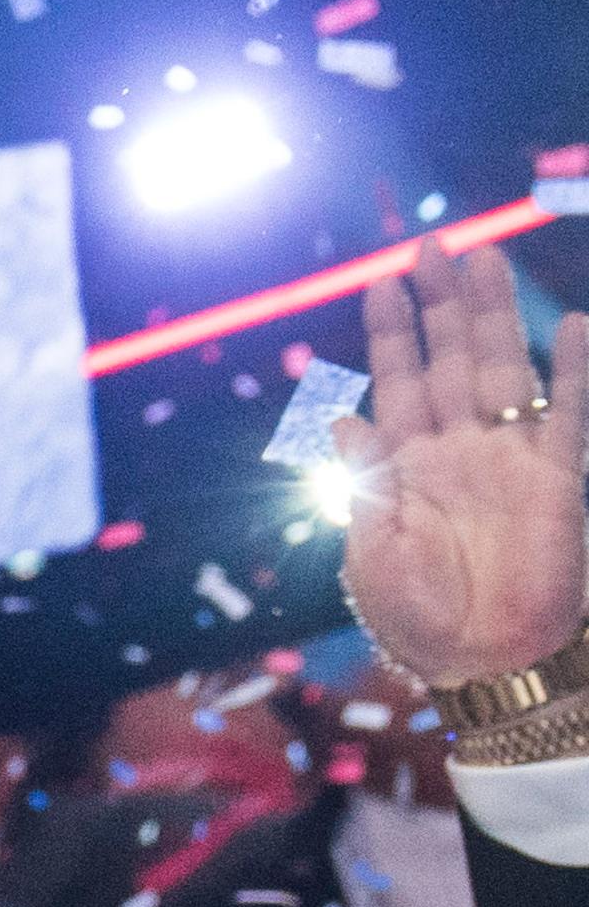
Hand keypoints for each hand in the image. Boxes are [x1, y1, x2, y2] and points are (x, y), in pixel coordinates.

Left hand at [333, 238, 588, 687]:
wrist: (482, 662)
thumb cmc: (418, 618)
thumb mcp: (371, 551)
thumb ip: (365, 482)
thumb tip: (341, 420)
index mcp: (405, 466)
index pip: (395, 383)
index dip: (390, 333)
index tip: (381, 282)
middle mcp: (457, 449)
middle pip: (449, 359)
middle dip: (441, 304)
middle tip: (432, 244)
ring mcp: (508, 457)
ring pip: (501, 368)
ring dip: (495, 316)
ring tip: (484, 260)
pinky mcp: (556, 476)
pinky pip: (568, 413)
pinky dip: (572, 372)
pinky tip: (574, 325)